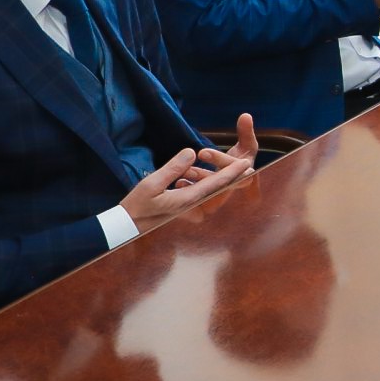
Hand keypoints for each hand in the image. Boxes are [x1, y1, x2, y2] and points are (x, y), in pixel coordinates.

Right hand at [121, 113, 256, 231]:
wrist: (128, 227)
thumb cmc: (136, 206)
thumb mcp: (151, 184)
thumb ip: (173, 168)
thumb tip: (191, 152)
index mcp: (187, 199)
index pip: (215, 184)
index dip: (232, 173)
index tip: (246, 164)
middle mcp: (192, 205)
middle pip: (219, 189)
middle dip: (235, 178)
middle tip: (251, 166)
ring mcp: (188, 208)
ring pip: (212, 192)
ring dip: (223, 180)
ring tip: (237, 170)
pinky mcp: (183, 208)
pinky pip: (201, 194)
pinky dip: (209, 185)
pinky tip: (212, 178)